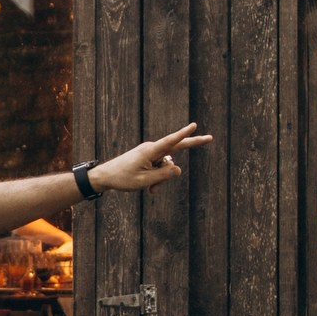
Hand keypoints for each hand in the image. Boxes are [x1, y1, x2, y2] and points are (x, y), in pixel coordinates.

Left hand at [90, 123, 210, 195]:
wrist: (106, 177)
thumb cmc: (123, 179)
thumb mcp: (146, 181)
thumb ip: (164, 175)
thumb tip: (179, 168)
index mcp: (150, 151)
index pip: (171, 141)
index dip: (184, 134)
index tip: (194, 126)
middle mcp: (152, 149)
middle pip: (176, 148)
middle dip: (192, 144)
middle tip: (210, 138)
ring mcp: (150, 154)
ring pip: (166, 166)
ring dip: (162, 179)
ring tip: (150, 189)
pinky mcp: (147, 159)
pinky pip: (159, 168)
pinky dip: (157, 178)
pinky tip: (150, 189)